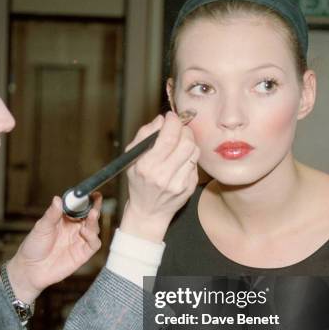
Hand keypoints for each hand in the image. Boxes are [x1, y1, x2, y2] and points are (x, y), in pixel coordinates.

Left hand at [7, 193, 101, 302]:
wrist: (30, 269)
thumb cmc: (34, 247)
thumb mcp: (41, 227)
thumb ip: (51, 214)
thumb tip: (58, 199)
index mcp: (65, 219)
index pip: (79, 207)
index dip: (86, 199)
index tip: (91, 192)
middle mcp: (74, 229)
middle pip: (89, 216)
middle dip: (94, 207)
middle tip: (96, 200)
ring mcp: (79, 241)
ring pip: (94, 228)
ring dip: (94, 220)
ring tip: (93, 213)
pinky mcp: (83, 254)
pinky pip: (94, 244)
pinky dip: (93, 237)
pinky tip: (86, 232)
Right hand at [120, 112, 199, 241]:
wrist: (149, 212)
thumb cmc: (139, 182)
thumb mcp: (132, 158)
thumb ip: (144, 135)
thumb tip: (161, 119)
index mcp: (147, 165)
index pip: (169, 136)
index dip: (173, 122)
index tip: (171, 117)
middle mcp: (163, 175)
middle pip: (186, 142)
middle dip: (184, 130)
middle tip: (178, 129)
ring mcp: (179, 183)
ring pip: (194, 151)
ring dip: (189, 142)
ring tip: (180, 143)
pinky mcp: (189, 187)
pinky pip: (195, 163)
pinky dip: (189, 157)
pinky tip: (181, 160)